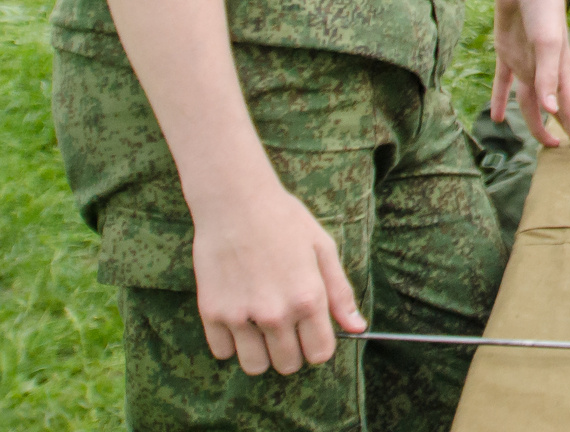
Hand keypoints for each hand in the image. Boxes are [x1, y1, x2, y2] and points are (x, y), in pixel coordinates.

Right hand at [189, 179, 364, 375]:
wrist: (235, 202)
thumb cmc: (284, 220)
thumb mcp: (322, 249)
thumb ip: (340, 293)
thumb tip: (357, 327)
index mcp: (308, 298)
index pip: (320, 354)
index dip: (318, 346)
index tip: (312, 334)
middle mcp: (275, 313)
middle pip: (288, 365)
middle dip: (292, 351)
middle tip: (287, 326)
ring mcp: (240, 316)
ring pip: (255, 366)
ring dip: (261, 353)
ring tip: (262, 326)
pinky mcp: (211, 313)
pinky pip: (223, 352)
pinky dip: (231, 342)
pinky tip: (238, 316)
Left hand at [489, 0, 569, 158]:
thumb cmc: (543, 8)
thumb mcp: (547, 43)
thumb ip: (548, 77)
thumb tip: (553, 112)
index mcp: (560, 70)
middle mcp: (544, 71)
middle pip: (555, 111)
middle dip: (564, 131)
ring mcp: (525, 63)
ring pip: (529, 102)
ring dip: (534, 122)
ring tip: (541, 141)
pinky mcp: (507, 53)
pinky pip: (504, 84)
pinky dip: (500, 101)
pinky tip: (496, 118)